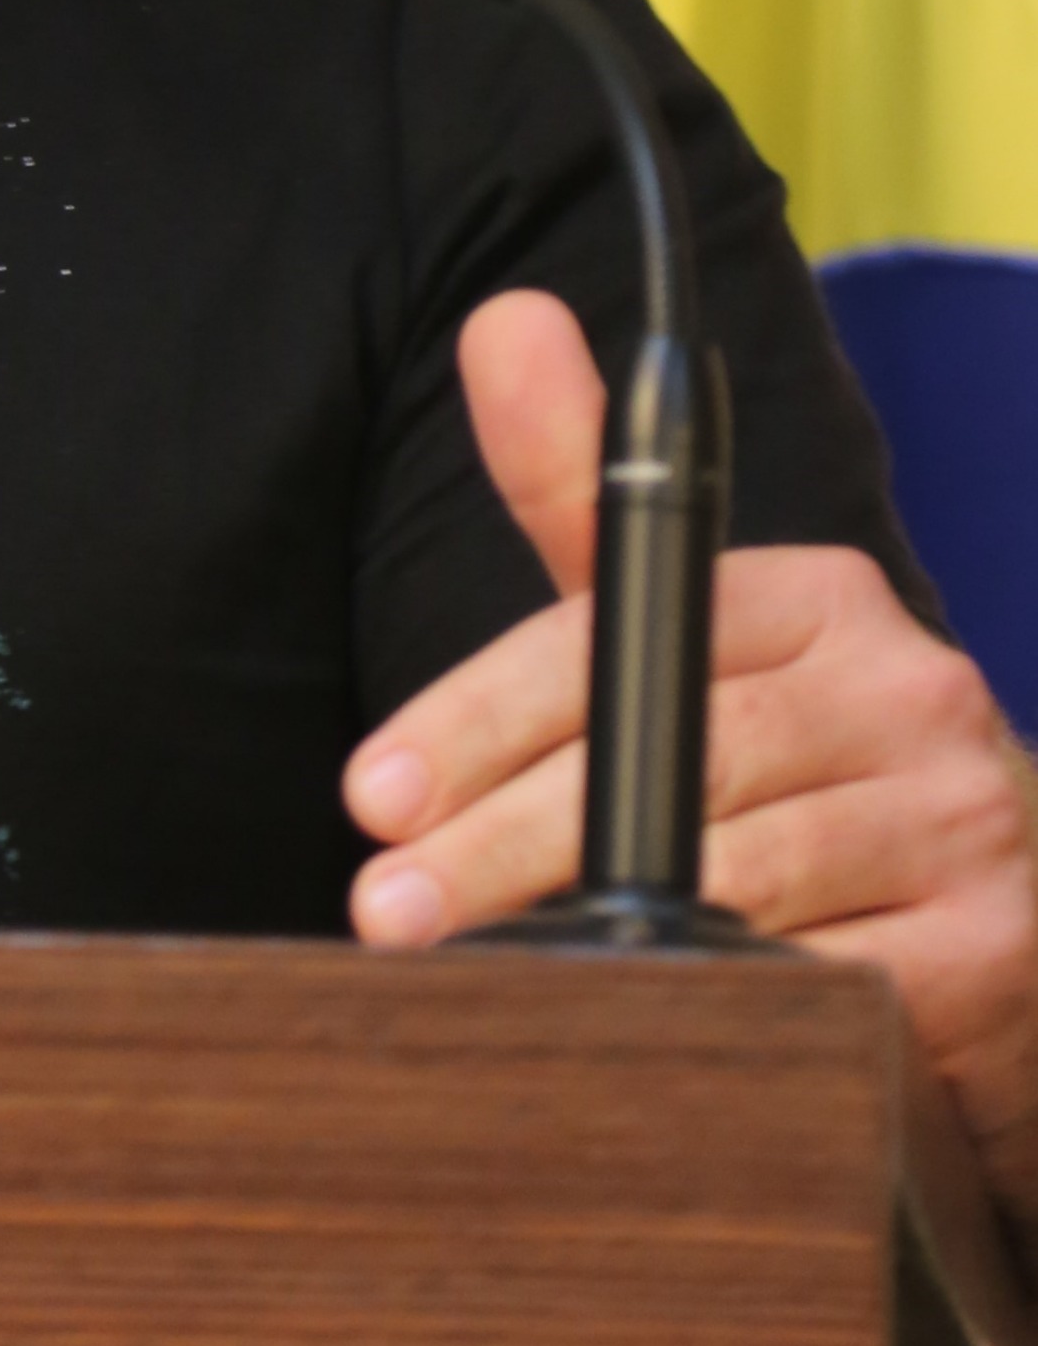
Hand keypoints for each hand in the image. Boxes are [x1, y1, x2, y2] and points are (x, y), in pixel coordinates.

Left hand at [345, 287, 1037, 1217]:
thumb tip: (502, 318)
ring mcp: (966, 820)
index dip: (479, 722)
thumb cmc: (793, 765)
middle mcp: (910, 690)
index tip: (370, 792)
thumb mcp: (687, 625)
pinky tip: (635, 1027)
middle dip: (504, 843)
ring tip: (470, 970)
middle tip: (386, 905)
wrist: (990, 913)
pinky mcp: (997, 950)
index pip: (619, 641)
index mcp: (821, 598)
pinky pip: (828, 985)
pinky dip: (722, 1005)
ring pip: (740, 881)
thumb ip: (581, 486)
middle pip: (670, 766)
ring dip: (592, 936)